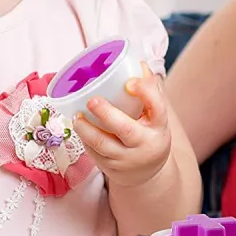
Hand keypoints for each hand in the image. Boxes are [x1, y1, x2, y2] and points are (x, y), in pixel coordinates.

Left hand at [73, 63, 170, 187]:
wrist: (147, 172)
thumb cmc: (148, 133)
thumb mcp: (155, 115)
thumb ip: (148, 91)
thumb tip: (137, 62)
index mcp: (159, 126)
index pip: (157, 107)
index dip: (145, 92)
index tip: (129, 82)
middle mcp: (145, 144)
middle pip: (125, 129)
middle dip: (106, 113)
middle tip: (91, 100)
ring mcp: (127, 160)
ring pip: (102, 144)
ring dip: (86, 129)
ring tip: (77, 116)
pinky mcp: (112, 169)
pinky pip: (94, 153)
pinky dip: (84, 139)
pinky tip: (79, 128)